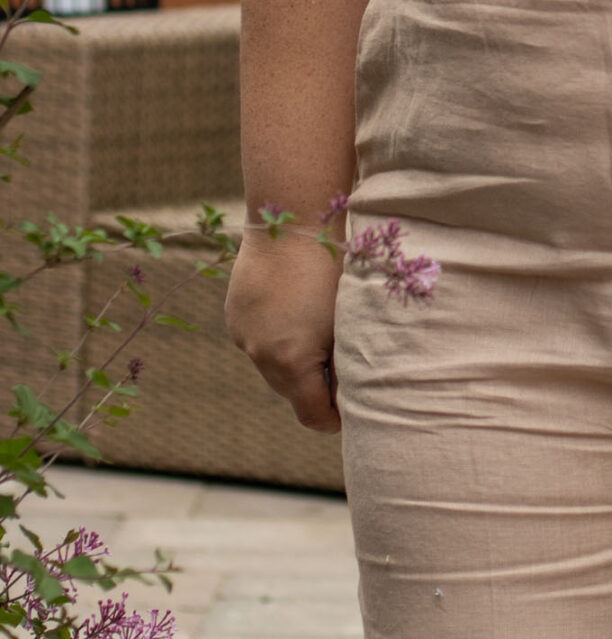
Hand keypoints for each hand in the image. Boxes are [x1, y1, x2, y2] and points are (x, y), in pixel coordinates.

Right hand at [225, 230, 343, 433]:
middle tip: (338, 363)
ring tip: (315, 327)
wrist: (292, 221)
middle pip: (290, 392)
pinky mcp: (234, 316)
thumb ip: (346, 366)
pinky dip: (275, 336)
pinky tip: (293, 309)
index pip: (313, 416)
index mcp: (293, 363)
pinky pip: (256, 341)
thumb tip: (350, 395)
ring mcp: (243, 335)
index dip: (334, 417)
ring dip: (292, 359)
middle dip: (313, 386)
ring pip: (271, 366)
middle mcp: (260, 356)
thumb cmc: (334, 270)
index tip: (350, 409)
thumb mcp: (347, 324)